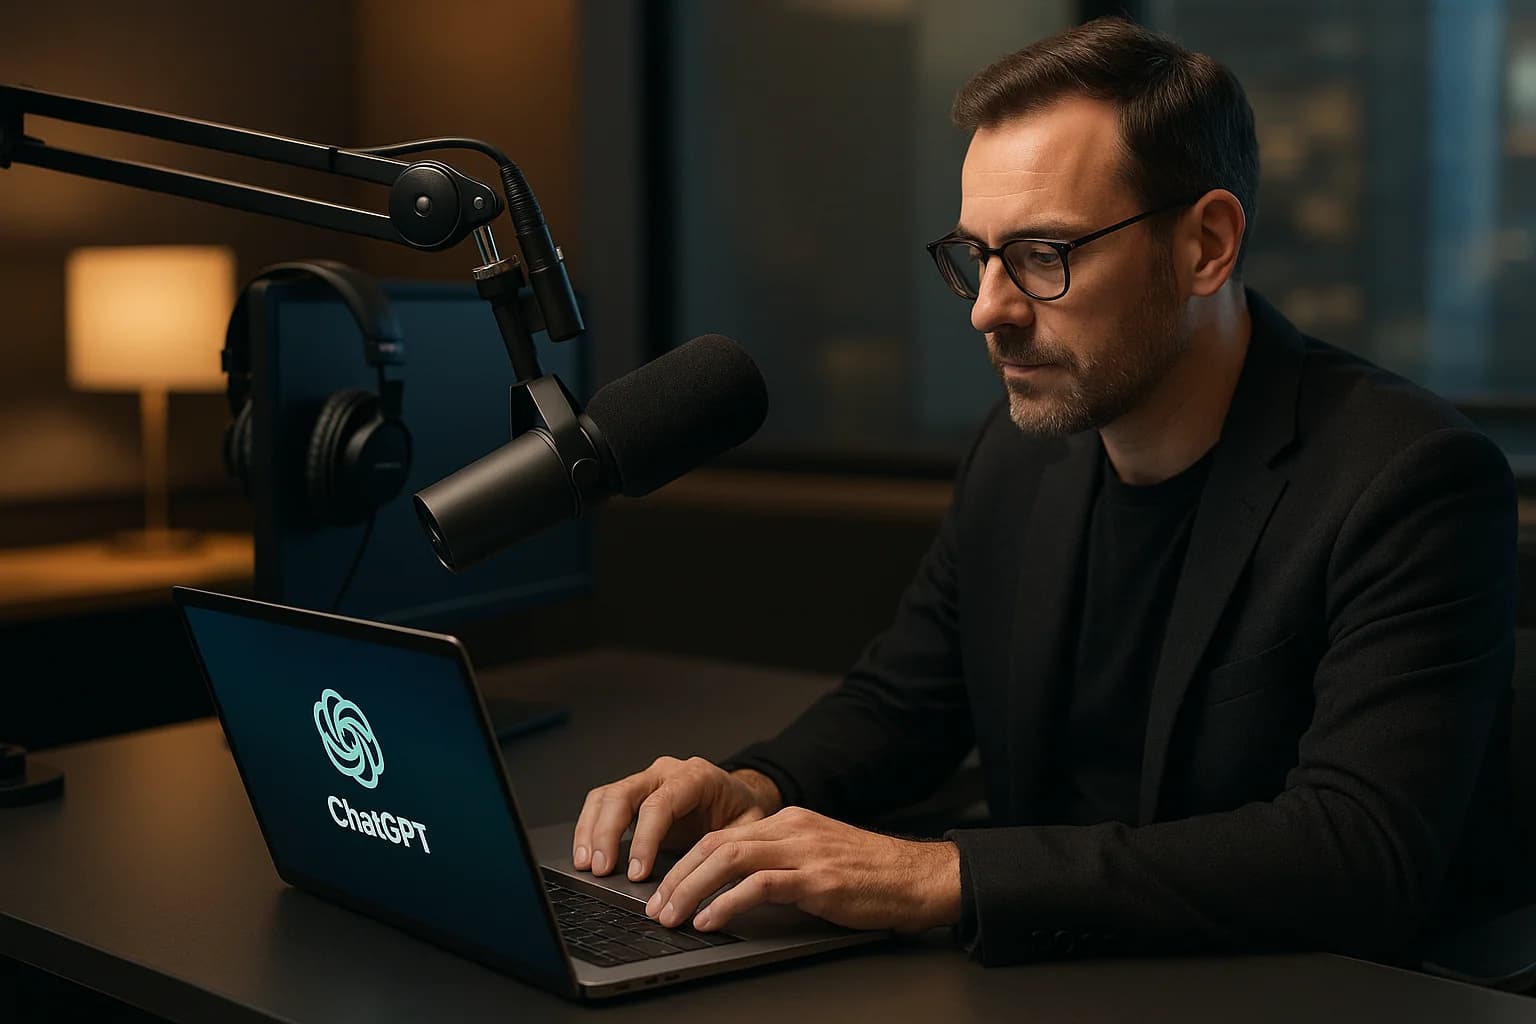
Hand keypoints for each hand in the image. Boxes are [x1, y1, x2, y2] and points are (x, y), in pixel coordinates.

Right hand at [572, 756, 781, 880]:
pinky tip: (586, 854)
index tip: (637, 872)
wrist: (738, 796)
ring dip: (592, 830)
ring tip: (587, 864)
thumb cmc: (742, 812)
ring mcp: (646, 780)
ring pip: (606, 796)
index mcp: (696, 777)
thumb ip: (729, 850)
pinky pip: (602, 803)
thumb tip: (710, 883)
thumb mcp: (748, 829)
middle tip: (602, 869)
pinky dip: (589, 828)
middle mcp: (666, 773)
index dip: (644, 839)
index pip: (660, 804)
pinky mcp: (633, 794)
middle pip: (624, 794)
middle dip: (608, 833)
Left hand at [644, 806, 960, 934]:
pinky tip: (710, 919)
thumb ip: (783, 862)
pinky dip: (726, 903)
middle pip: (717, 844)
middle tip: (656, 906)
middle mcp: (791, 829)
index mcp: (790, 821)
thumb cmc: (873, 875)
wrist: (918, 877)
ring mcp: (803, 851)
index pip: (723, 835)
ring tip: (671, 916)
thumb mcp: (820, 857)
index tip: (666, 888)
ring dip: (691, 889)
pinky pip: (758, 886)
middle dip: (679, 876)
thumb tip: (737, 887)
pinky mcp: (816, 878)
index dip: (688, 862)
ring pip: (729, 859)